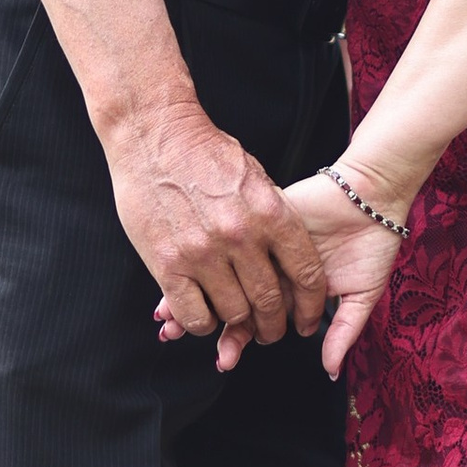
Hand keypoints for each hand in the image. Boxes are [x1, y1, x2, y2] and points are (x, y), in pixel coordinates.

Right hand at [112, 99, 328, 351]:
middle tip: (270, 331)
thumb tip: (287, 256)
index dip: (311, 304)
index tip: (307, 317)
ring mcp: (203, 253)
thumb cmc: (205, 153)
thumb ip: (273, 217)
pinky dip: (202, 323)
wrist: (155, 134)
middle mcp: (241, 236)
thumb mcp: (255, 177)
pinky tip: (203, 315)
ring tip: (235, 322)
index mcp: (270, 213)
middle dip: (273, 325)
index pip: (307, 273)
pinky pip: (194, 315)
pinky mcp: (168, 264)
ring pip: (233, 314)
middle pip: (269, 302)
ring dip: (237, 324)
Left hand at [155, 167, 407, 376]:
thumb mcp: (361, 295)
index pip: (255, 319)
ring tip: (175, 319)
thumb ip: (343, 330)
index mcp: (287, 290)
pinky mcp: (259, 217)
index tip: (223, 361)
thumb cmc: (373, 245)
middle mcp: (268, 270)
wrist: (376, 199)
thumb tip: (329, 370)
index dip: (237, 340)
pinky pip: (228, 240)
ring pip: (222, 272)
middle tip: (193, 341)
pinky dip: (206, 255)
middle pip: (230, 302)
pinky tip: (186, 270)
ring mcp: (260, 244)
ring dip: (197, 295)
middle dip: (212, 326)